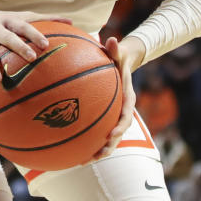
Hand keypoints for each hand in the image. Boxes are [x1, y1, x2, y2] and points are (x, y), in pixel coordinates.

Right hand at [0, 7, 70, 99]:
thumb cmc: (3, 19)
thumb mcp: (21, 15)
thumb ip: (45, 18)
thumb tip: (70, 21)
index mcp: (9, 21)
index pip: (23, 26)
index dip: (34, 34)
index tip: (46, 44)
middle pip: (7, 37)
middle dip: (18, 47)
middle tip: (32, 57)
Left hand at [93, 35, 144, 159]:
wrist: (122, 60)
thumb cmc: (117, 56)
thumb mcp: (118, 51)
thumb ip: (115, 48)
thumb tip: (112, 39)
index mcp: (127, 97)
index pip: (126, 115)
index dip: (120, 126)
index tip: (112, 134)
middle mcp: (122, 109)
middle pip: (118, 132)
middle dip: (109, 145)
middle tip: (99, 155)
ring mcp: (113, 114)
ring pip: (108, 136)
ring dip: (98, 149)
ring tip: (84, 161)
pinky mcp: (104, 114)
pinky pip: (96, 128)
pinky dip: (88, 140)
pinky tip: (72, 148)